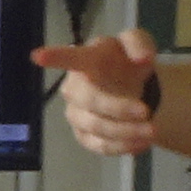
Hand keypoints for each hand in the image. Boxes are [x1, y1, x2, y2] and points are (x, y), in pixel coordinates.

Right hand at [34, 28, 167, 158]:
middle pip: (90, 100)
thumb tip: (142, 58)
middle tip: (147, 112)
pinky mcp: (83, 135)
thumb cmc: (126, 62)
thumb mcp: (138, 44)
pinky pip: (99, 145)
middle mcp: (75, 86)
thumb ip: (140, 44)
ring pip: (95, 126)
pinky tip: (141, 142)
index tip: (37, 56)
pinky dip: (123, 146)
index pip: (71, 58)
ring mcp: (76, 113)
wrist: (131, 87)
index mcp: (88, 58)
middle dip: (118, 108)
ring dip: (126, 131)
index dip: (56, 57)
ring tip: (152, 131)